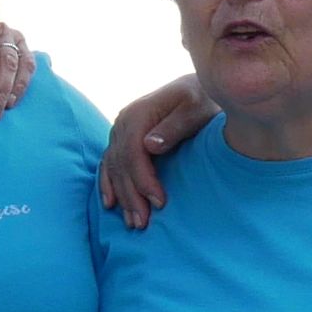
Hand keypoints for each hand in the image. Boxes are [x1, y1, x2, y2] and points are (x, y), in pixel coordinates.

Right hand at [97, 76, 211, 226]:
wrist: (199, 88)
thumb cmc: (203, 98)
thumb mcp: (196, 107)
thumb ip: (175, 126)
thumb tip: (150, 145)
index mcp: (138, 114)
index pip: (133, 153)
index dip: (143, 180)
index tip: (159, 203)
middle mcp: (123, 122)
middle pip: (120, 165)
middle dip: (131, 196)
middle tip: (143, 223)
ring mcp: (119, 131)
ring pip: (113, 168)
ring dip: (121, 196)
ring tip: (133, 222)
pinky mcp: (122, 139)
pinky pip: (108, 164)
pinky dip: (108, 184)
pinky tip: (111, 204)